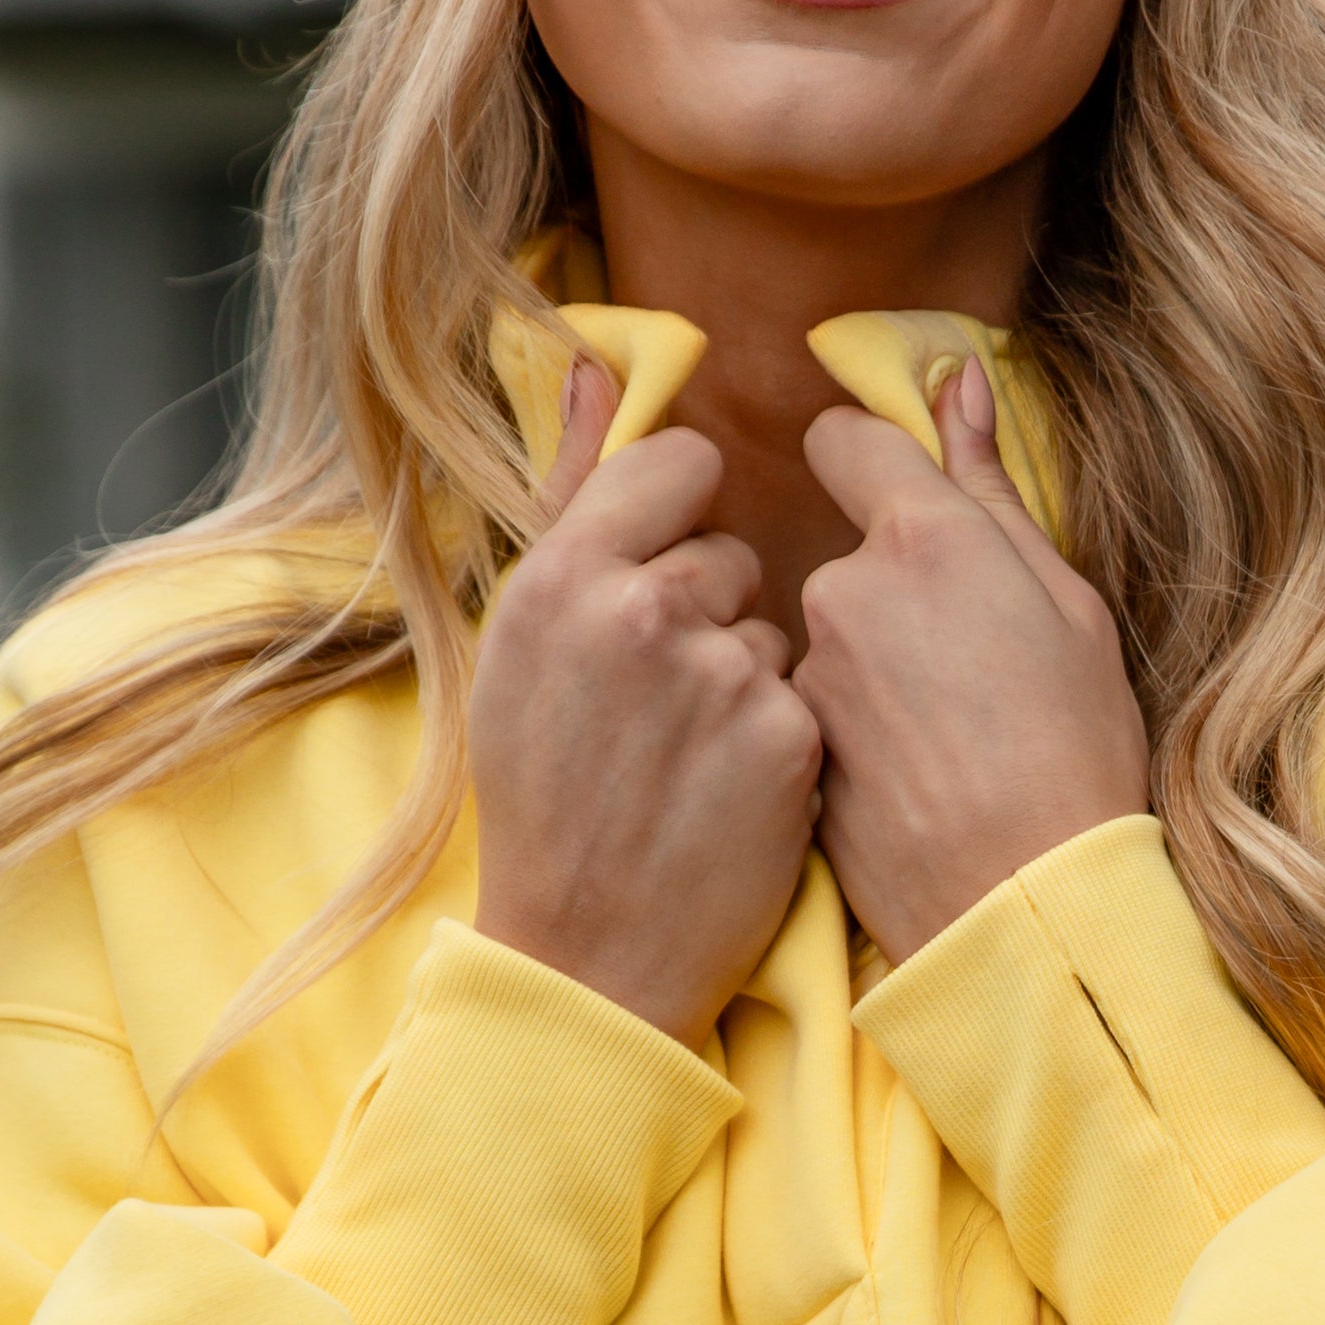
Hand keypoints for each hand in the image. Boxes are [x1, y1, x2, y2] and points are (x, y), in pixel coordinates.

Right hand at [470, 354, 823, 1044]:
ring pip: (771, 627)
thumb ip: (575, 503)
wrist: (585, 954)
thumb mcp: (520, 644)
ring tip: (684, 759)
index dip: (682, 517)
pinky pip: (804, 695)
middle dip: (708, 612)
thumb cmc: (542, 796)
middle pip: (729, 554)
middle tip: (652, 704)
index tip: (661, 570)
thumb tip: (600, 369)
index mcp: (564, 575)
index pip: (680, 467)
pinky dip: (778, 739)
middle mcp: (642, 610)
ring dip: (744, 679)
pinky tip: (727, 794)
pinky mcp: (787, 737)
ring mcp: (721, 673)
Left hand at [797, 358, 1150, 962]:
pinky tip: (909, 782)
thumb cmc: (1077, 747)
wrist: (1025, 901)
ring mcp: (807, 674)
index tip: (900, 503)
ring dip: (871, 670)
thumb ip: (992, 488)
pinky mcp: (787, 746)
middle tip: (965, 667)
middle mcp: (845, 589)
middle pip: (845, 556)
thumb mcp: (1069, 603)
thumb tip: (955, 382)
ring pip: (831, 641)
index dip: (871, 465)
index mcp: (925, 535)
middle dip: (891, 591)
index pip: (845, 441)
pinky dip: (853, 734)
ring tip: (942, 739)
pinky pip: (817, 712)